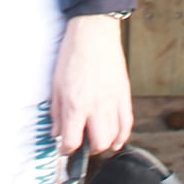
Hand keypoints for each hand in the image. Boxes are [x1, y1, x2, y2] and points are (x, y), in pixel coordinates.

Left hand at [52, 12, 132, 159]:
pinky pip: (127, 124)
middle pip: (98, 144)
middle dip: (88, 150)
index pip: (72, 141)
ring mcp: (113, 101)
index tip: (65, 148)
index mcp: (76, 104)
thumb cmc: (73, 54)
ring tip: (96, 140)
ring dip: (104, 144)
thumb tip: (57, 132)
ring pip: (114, 138)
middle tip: (82, 144)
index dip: (66, 150)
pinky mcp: (124, 95)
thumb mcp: (56, 84)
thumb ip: (57, 112)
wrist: (93, 33)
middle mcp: (96, 106)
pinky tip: (116, 140)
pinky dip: (123, 136)